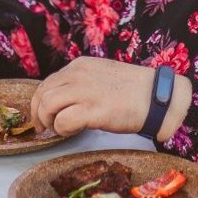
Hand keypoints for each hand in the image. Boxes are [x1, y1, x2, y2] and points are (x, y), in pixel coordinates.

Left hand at [32, 57, 177, 137]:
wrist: (158, 98)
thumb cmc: (134, 91)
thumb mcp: (102, 76)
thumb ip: (81, 83)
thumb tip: (63, 100)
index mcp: (80, 66)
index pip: (47, 83)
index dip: (39, 102)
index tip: (43, 116)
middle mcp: (78, 75)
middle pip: (42, 94)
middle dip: (39, 114)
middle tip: (45, 128)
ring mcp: (85, 91)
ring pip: (47, 106)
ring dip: (49, 122)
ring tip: (60, 130)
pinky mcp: (93, 110)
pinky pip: (62, 121)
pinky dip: (62, 130)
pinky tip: (73, 131)